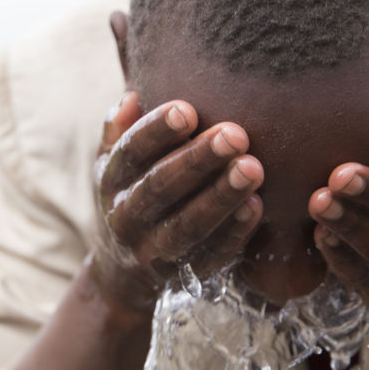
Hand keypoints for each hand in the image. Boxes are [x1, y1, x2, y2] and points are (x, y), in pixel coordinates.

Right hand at [90, 92, 263, 313]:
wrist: (122, 269)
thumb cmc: (131, 192)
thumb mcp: (113, 163)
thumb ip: (121, 130)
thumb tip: (132, 96)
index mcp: (111, 180)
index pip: (130, 153)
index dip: (156, 132)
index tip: (187, 110)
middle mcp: (126, 217)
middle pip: (160, 188)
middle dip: (197, 161)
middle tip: (235, 134)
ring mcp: (153, 249)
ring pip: (187, 224)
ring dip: (221, 196)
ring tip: (253, 168)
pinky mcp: (183, 274)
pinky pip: (210, 254)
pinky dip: (234, 232)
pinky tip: (257, 206)